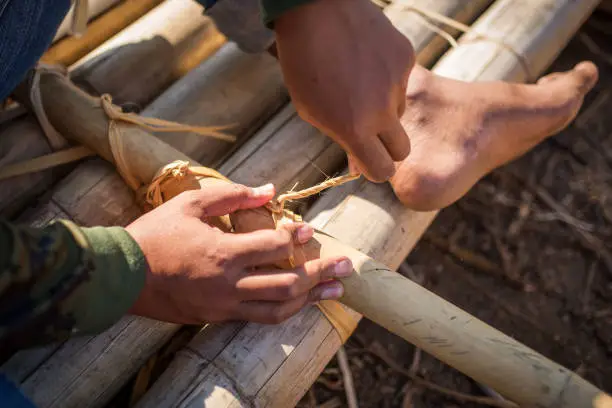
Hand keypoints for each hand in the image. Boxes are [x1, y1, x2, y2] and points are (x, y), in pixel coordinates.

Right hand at [126, 183, 351, 324]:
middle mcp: (228, 284)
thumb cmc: (156, 234)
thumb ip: (233, 195)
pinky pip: (259, 318)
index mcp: (222, 252)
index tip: (310, 230)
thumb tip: (270, 190)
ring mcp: (224, 306)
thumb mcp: (191, 204)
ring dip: (311, 299)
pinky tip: (302, 302)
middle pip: (286, 284)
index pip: (272, 246)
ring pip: (278, 308)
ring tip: (336, 291)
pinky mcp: (218, 317)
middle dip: (320, 274)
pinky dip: (284, 310)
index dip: (295, 237)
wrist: (123, 276)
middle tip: (346, 267)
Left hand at [275, 0, 414, 181]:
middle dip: (388, 146)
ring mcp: (398, 82)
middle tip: (370, 129)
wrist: (316, 10)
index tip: (370, 161)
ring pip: (400, 111)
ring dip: (384, 106)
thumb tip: (361, 162)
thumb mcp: (312, 110)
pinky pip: (402, 81)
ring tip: (358, 83)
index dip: (377, 169)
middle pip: (402, 149)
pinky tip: (366, 61)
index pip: (383, 171)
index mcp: (355, 129)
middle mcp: (383, 110)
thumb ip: (341, 137)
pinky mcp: (407, 57)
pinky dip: (387, 78)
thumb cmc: (304, 64)